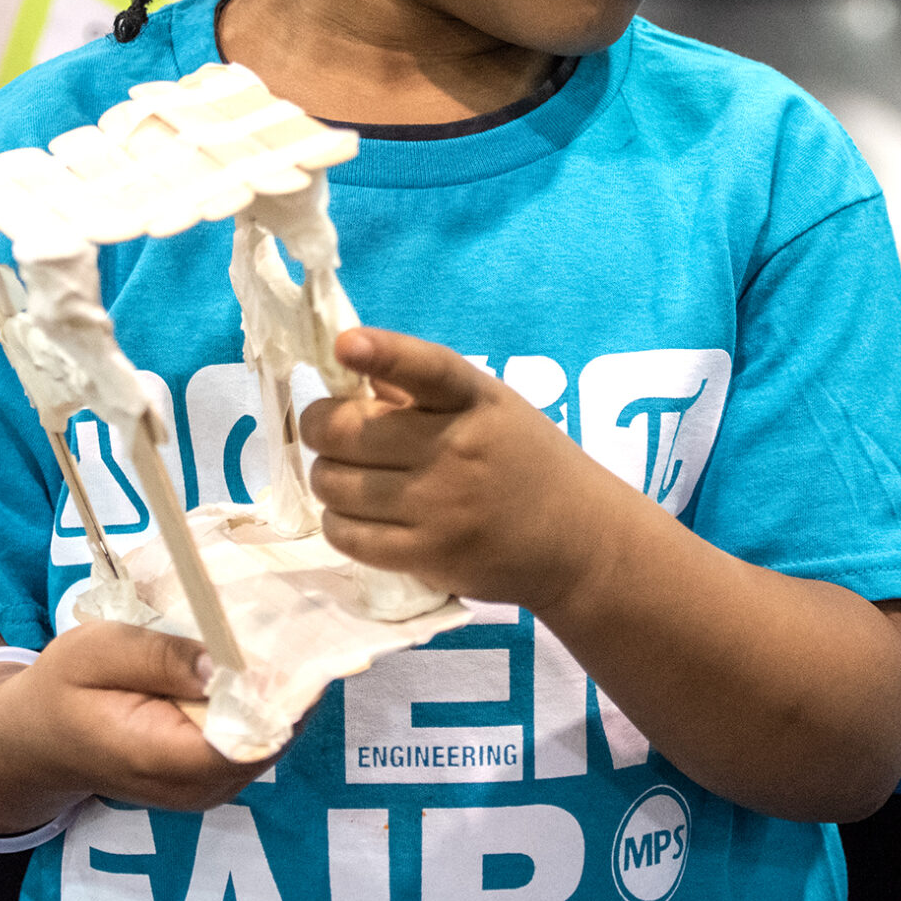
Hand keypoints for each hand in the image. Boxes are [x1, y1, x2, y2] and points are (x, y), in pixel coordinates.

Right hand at [0, 621, 275, 819]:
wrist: (39, 740)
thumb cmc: (63, 689)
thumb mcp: (96, 653)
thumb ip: (157, 657)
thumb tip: (221, 663)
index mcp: (160, 758)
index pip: (246, 737)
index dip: (279, 689)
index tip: (290, 635)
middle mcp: (194, 788)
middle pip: (270, 739)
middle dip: (285, 683)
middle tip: (290, 620)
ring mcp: (208, 790)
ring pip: (271, 741)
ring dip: (278, 692)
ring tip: (276, 634)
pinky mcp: (213, 779)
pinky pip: (256, 742)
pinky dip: (263, 704)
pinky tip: (254, 664)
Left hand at [301, 327, 617, 611]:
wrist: (579, 540)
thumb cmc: (525, 461)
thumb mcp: (490, 407)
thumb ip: (423, 390)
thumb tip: (349, 372)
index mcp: (474, 399)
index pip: (426, 367)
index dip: (382, 353)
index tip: (344, 346)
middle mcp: (456, 447)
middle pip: (344, 431)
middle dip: (320, 428)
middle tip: (331, 434)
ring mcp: (440, 505)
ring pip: (334, 484)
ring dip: (327, 478)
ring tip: (348, 477)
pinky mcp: (428, 554)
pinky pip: (347, 535)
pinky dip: (337, 521)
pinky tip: (354, 515)